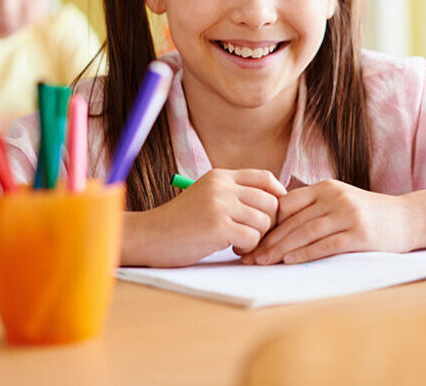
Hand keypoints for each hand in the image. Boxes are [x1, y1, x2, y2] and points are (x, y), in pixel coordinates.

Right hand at [131, 168, 285, 266]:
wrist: (147, 236)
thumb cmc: (178, 222)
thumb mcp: (206, 196)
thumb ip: (233, 194)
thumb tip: (274, 202)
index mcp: (221, 176)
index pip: (265, 177)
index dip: (278, 194)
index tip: (276, 212)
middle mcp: (222, 186)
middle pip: (270, 201)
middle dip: (269, 222)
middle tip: (253, 234)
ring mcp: (219, 205)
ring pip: (264, 221)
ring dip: (256, 237)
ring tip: (239, 243)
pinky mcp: (217, 226)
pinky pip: (252, 238)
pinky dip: (248, 248)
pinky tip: (233, 249)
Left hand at [241, 180, 414, 264]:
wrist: (407, 218)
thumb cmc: (369, 213)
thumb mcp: (339, 201)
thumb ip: (313, 208)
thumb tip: (276, 224)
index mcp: (325, 187)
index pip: (286, 203)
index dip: (266, 222)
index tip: (248, 238)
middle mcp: (335, 197)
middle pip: (292, 220)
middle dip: (267, 239)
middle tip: (247, 255)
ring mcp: (348, 214)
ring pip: (305, 232)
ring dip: (280, 249)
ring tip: (262, 261)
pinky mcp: (359, 233)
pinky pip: (326, 244)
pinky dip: (305, 253)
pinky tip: (290, 260)